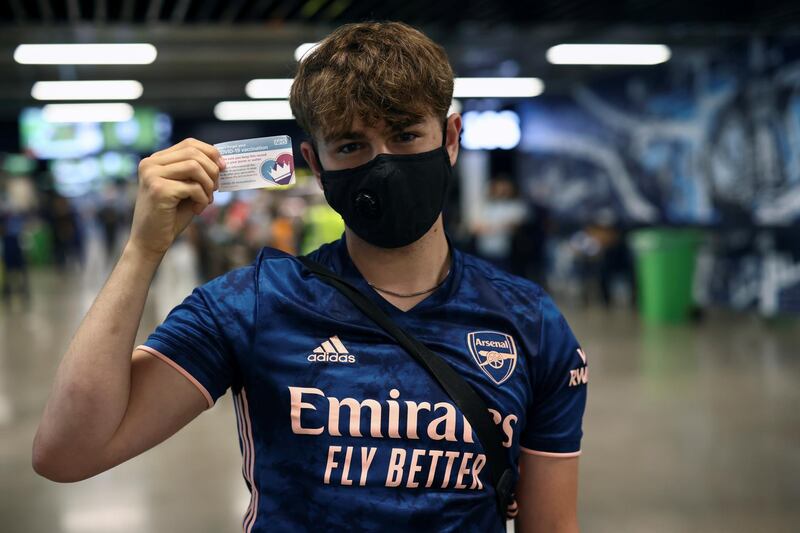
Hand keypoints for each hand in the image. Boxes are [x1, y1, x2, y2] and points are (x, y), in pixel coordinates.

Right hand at [128, 138, 224, 258]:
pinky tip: (197, 210)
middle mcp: (150, 164)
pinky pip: (193, 187)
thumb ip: (197, 173)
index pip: (189, 143)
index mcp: (156, 160)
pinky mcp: (159, 190)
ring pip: (195, 167)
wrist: (151, 241)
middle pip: (194, 153)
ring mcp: (152, 175)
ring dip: (208, 185)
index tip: (223, 167)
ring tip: (206, 200)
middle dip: (212, 171)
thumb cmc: (171, 215)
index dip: (211, 152)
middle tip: (215, 189)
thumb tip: (221, 162)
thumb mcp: (186, 189)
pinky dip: (202, 199)